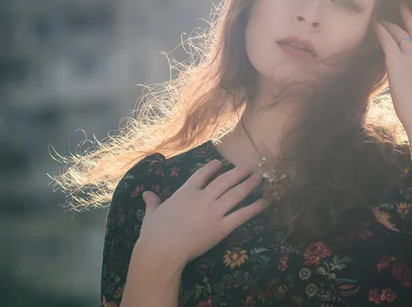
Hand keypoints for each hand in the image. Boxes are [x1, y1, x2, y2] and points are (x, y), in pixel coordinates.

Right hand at [137, 160, 269, 269]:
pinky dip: (255, 208)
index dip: (213, 167)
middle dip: (239, 172)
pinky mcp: (222, 227)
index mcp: (186, 192)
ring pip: (236, 193)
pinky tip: (265, 202)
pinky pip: (242, 215)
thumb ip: (153, 202)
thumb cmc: (154, 233)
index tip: (221, 163)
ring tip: (260, 176)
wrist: (162, 249)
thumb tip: (146, 194)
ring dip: (249, 184)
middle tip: (250, 166)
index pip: (202, 174)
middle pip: (225, 180)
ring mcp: (214, 211)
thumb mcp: (152, 214)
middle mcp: (203, 197)